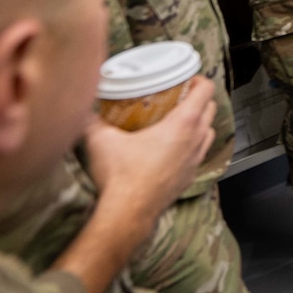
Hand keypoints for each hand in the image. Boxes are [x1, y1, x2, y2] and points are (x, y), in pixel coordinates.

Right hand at [83, 78, 215, 221]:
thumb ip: (92, 120)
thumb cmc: (121, 176)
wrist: (127, 213)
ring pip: (208, 132)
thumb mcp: (102, 140)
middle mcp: (195, 139)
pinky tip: (173, 148)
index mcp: (183, 124)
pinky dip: (193, 145)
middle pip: (210, 109)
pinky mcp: (190, 177)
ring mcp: (195, 160)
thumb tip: (81, 109)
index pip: (205, 90)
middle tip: (179, 96)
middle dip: (199, 99)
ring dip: (199, 123)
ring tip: (178, 120)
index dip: (198, 80)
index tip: (186, 78)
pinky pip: (200, 154)